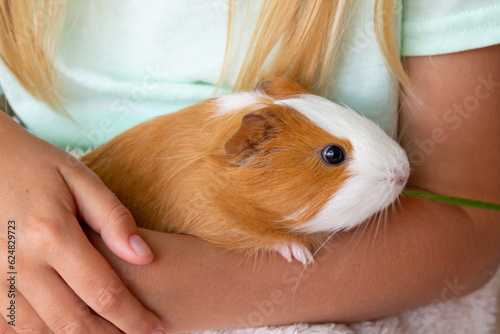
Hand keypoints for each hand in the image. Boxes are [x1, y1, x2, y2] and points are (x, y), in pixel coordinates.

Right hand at [0, 112, 164, 332]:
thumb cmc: (38, 166)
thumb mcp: (80, 179)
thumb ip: (113, 218)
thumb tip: (145, 257)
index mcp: (52, 235)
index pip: (103, 292)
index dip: (133, 318)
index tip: (157, 328)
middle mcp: (21, 263)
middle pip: (72, 322)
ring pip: (40, 331)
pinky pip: (11, 324)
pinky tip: (66, 332)